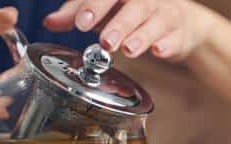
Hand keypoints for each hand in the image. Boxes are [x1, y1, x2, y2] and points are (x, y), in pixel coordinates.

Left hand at [44, 0, 214, 60]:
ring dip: (141, 36)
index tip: (82, 22)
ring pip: (156, 22)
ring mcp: (166, 13)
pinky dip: (167, 45)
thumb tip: (51, 22)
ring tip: (128, 50)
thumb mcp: (104, 9)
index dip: (94, 6)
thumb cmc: (133, 12)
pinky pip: (175, 38)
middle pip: (135, 6)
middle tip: (106, 42)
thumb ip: (77, 13)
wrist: (177, 22)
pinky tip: (158, 51)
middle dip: (119, 24)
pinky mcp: (179, 33)